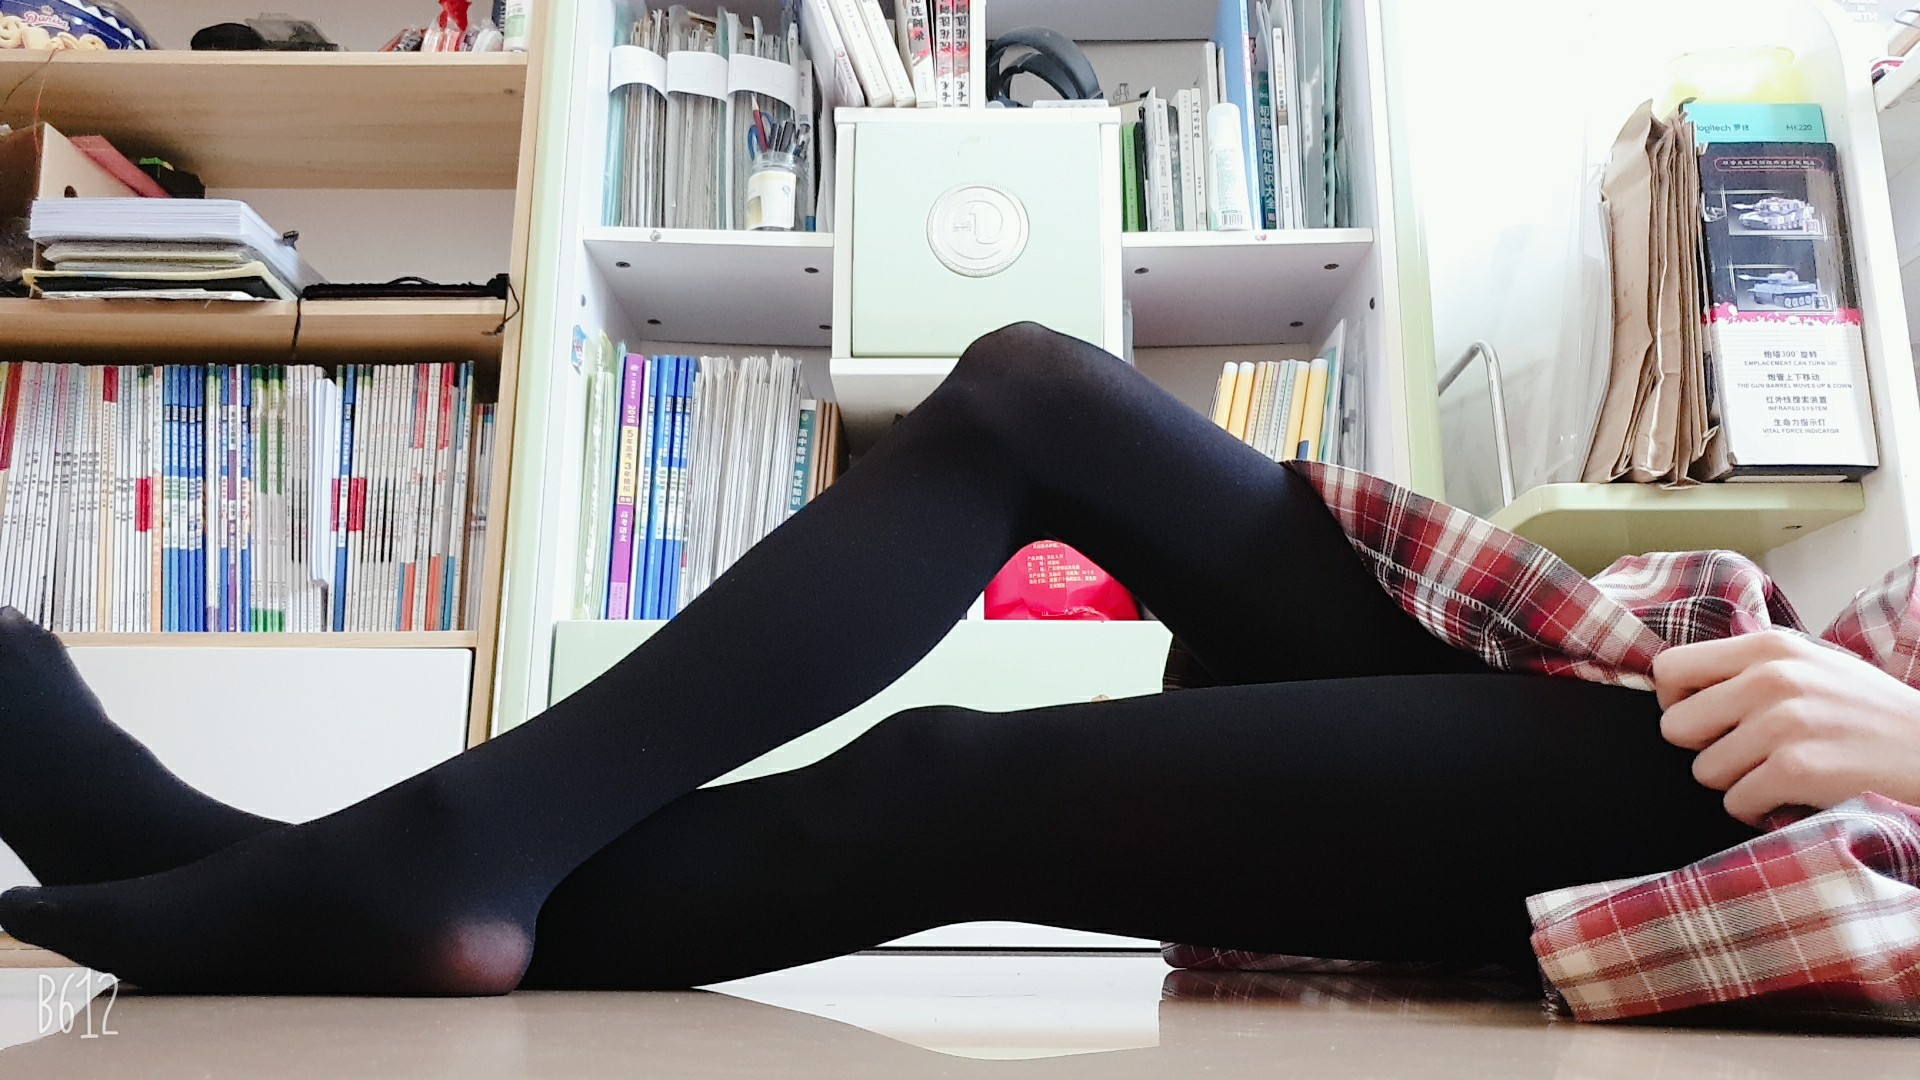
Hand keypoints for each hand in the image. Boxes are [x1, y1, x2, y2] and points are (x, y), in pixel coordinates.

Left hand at [1655, 631, 1919, 825]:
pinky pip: (1736, 803)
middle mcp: (1769, 678)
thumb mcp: (1810, 665)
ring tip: (1781, 773)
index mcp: (1767, 647)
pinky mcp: (1796, 770)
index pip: (1670, 669)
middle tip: (1746, 754)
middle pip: (1675, 727)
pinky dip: (1760, 811)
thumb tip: (1675, 684)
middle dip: (1703, 749)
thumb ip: (1748, 667)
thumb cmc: (1866, 713)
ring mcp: (1782, 724)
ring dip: (1737, 783)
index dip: (1676, 702)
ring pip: (1704, 772)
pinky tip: (1794, 797)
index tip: (1706, 719)